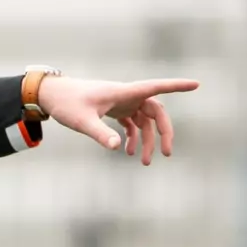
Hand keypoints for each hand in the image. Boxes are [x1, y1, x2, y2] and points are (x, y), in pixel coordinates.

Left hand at [35, 76, 193, 163]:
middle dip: (163, 132)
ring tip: (144, 162)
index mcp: (123, 92)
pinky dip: (134, 136)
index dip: (176, 86)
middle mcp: (126, 95)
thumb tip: (117, 147)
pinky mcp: (114, 109)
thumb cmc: (66, 103)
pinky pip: (132, 122)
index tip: (197, 84)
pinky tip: (129, 151)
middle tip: (166, 153)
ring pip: (144, 120)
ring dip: (147, 140)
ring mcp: (121, 102)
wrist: (50, 95)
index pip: (155, 87)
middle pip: (156, 111)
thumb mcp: (82, 120)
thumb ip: (100, 133)